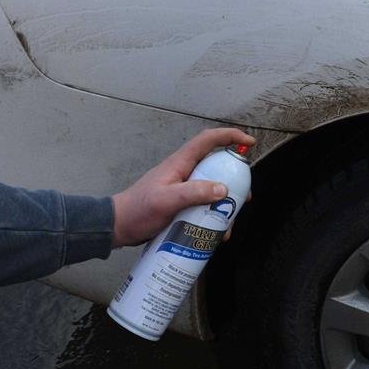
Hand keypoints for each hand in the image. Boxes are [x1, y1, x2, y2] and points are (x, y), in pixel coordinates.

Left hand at [111, 126, 255, 247]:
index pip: (208, 140)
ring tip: (229, 221)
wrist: (118, 226)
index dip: (230, 137)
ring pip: (212, 188)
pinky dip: (213, 216)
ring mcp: (183, 188)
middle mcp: (184, 172)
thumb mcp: (166, 201)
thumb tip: (222, 189)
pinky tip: (216, 231)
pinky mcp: (181, 204)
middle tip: (245, 195)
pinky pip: (204, 205)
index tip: (249, 143)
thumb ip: (193, 192)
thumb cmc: (138, 210)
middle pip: (216, 166)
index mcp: (180, 163)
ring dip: (225, 203)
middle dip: (234, 178)